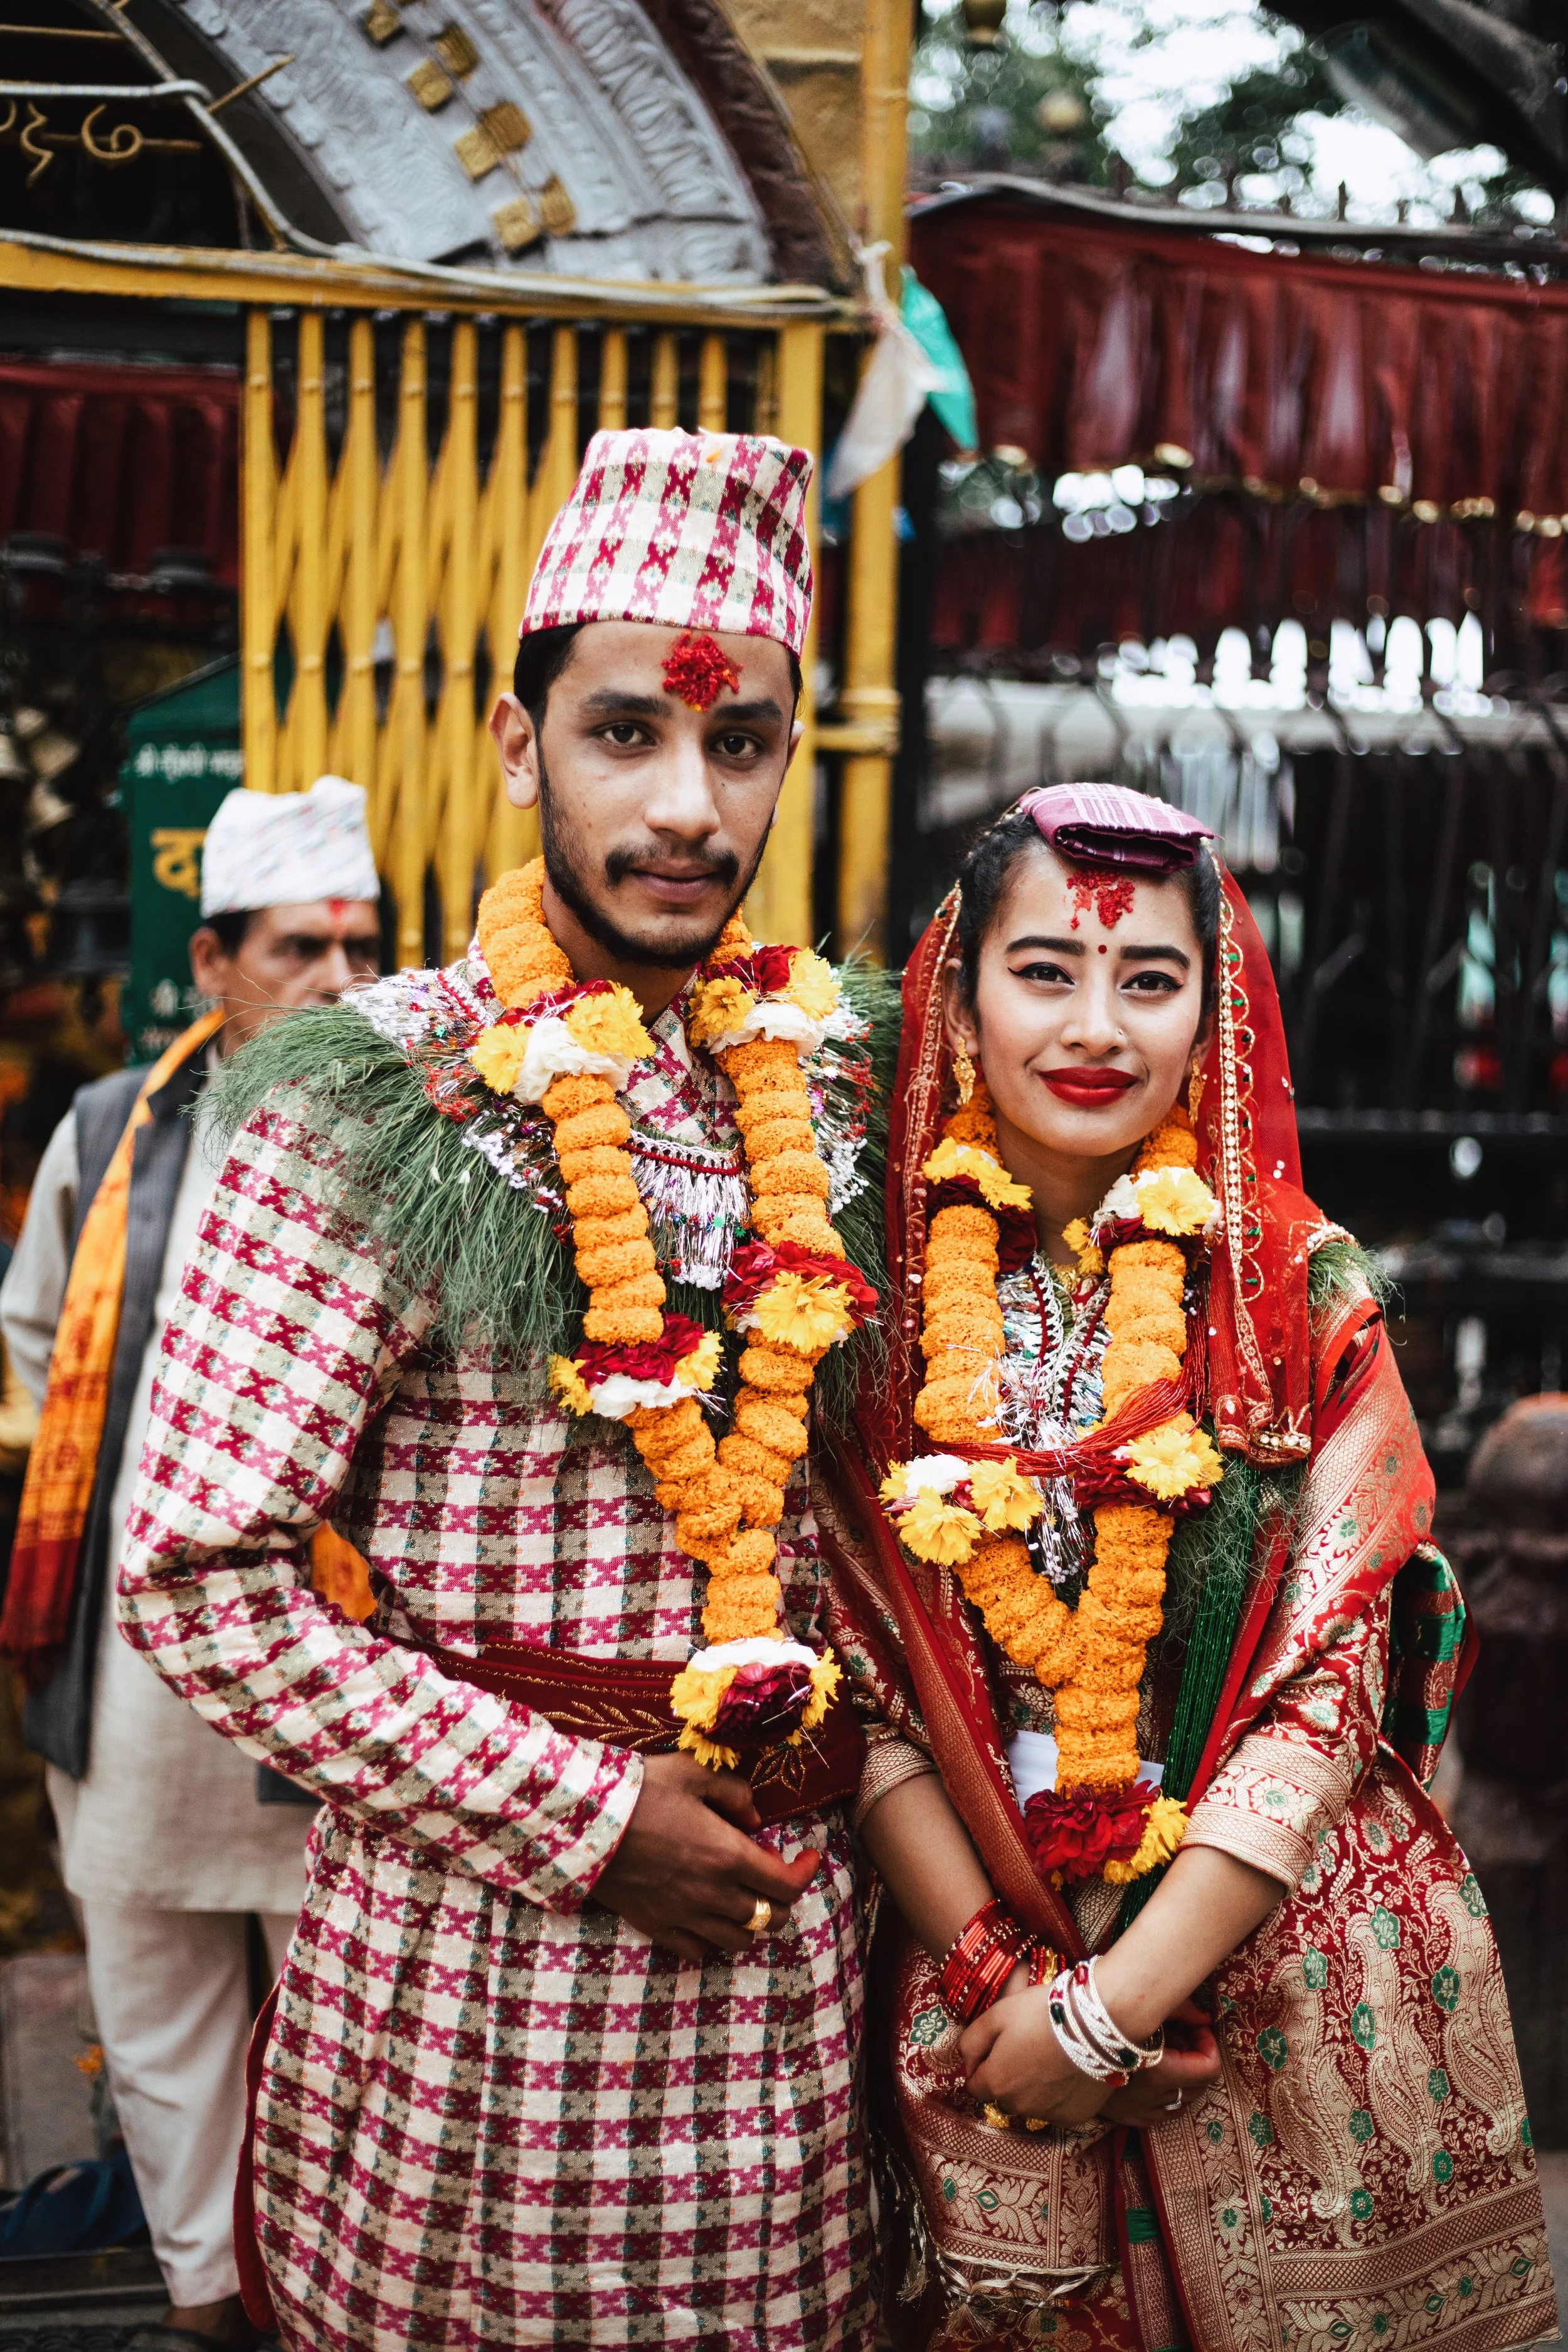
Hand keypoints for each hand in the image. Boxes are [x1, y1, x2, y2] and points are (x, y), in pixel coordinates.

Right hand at [593, 1752, 820, 1960]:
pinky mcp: (657, 1927)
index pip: (788, 1884)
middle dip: (782, 1897)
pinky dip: (713, 1939)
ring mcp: (685, 1916)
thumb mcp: (692, 1772)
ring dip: (751, 1920)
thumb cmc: (641, 1790)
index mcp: (728, 1855)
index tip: (808, 1855)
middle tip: (772, 1873)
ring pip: (740, 1940)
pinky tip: (708, 1916)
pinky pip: (699, 1951)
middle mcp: (713, 1894)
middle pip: (771, 1917)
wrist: (584, 1823)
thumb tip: (755, 1819)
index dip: (806, 1872)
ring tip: (743, 1896)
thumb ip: (733, 1792)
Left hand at [959, 1985, 1110, 2128]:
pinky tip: (1070, 2071)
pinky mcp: (1075, 2117)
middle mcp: (1019, 2107)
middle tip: (1029, 2047)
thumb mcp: (997, 2014)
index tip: (998, 2048)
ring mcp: (1049, 2115)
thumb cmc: (1042, 2013)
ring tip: (1052, 2057)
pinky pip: (1058, 2109)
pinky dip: (1060, 2095)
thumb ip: (971, 2041)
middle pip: (1004, 2095)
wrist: (1096, 2023)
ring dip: (1035, 2087)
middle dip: (1010, 2076)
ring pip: (1031, 2104)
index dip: (984, 2065)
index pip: (975, 2085)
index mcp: (996, 2083)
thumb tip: (967, 2064)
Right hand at [1100, 2000, 1221, 2127]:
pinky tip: (1153, 2074)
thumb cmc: (1105, 2017)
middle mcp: (1154, 2097)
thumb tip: (1205, 2018)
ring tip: (1167, 2054)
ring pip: (1183, 2102)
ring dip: (1183, 2080)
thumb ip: (1182, 2009)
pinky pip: (1163, 2114)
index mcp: (1160, 2070)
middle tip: (1183, 2036)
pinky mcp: (1129, 2119)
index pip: (1208, 2069)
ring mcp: (1141, 2112)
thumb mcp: (1145, 2006)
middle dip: (1197, 2060)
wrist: (1062, 2042)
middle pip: (1199, 2086)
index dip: (1209, 2046)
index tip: (1197, 2028)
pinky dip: (1166, 2096)